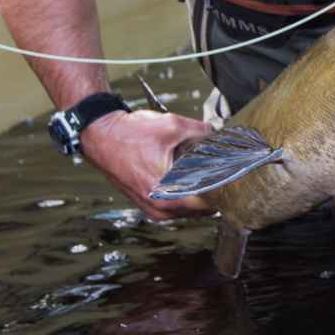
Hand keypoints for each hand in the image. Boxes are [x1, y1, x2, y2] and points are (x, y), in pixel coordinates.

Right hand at [79, 108, 213, 219]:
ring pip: (189, 208)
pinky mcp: (147, 205)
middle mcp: (160, 209)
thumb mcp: (173, 125)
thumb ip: (202, 131)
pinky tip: (188, 176)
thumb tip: (220, 135)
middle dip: (213, 189)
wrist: (100, 135)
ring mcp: (152, 209)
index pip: (210, 203)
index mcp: (168, 195)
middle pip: (202, 208)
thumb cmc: (130, 133)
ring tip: (206, 171)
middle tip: (223, 170)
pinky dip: (184, 193)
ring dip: (199, 192)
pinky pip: (175, 205)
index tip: (234, 176)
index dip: (225, 189)